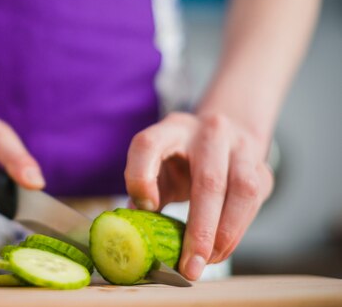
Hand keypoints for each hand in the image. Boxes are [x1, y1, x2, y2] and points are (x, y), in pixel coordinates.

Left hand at [124, 112, 273, 279]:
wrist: (224, 134)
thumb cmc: (179, 158)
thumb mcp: (156, 166)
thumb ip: (145, 192)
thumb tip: (133, 232)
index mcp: (171, 129)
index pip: (149, 144)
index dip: (141, 177)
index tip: (144, 206)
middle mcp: (208, 132)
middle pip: (208, 179)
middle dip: (200, 230)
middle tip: (189, 266)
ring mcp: (241, 147)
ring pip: (242, 191)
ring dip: (225, 234)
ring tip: (207, 261)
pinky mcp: (261, 168)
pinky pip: (255, 202)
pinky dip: (238, 231)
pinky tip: (220, 250)